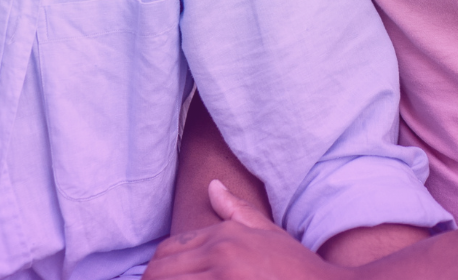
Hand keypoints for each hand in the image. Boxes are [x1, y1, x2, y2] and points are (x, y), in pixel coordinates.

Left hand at [145, 180, 349, 279]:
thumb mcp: (268, 234)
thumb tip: (212, 186)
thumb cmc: (299, 269)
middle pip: (158, 273)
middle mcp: (221, 255)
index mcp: (225, 237)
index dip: (158, 270)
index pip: (167, 250)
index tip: (165, 279)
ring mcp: (225, 278)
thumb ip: (236, 211)